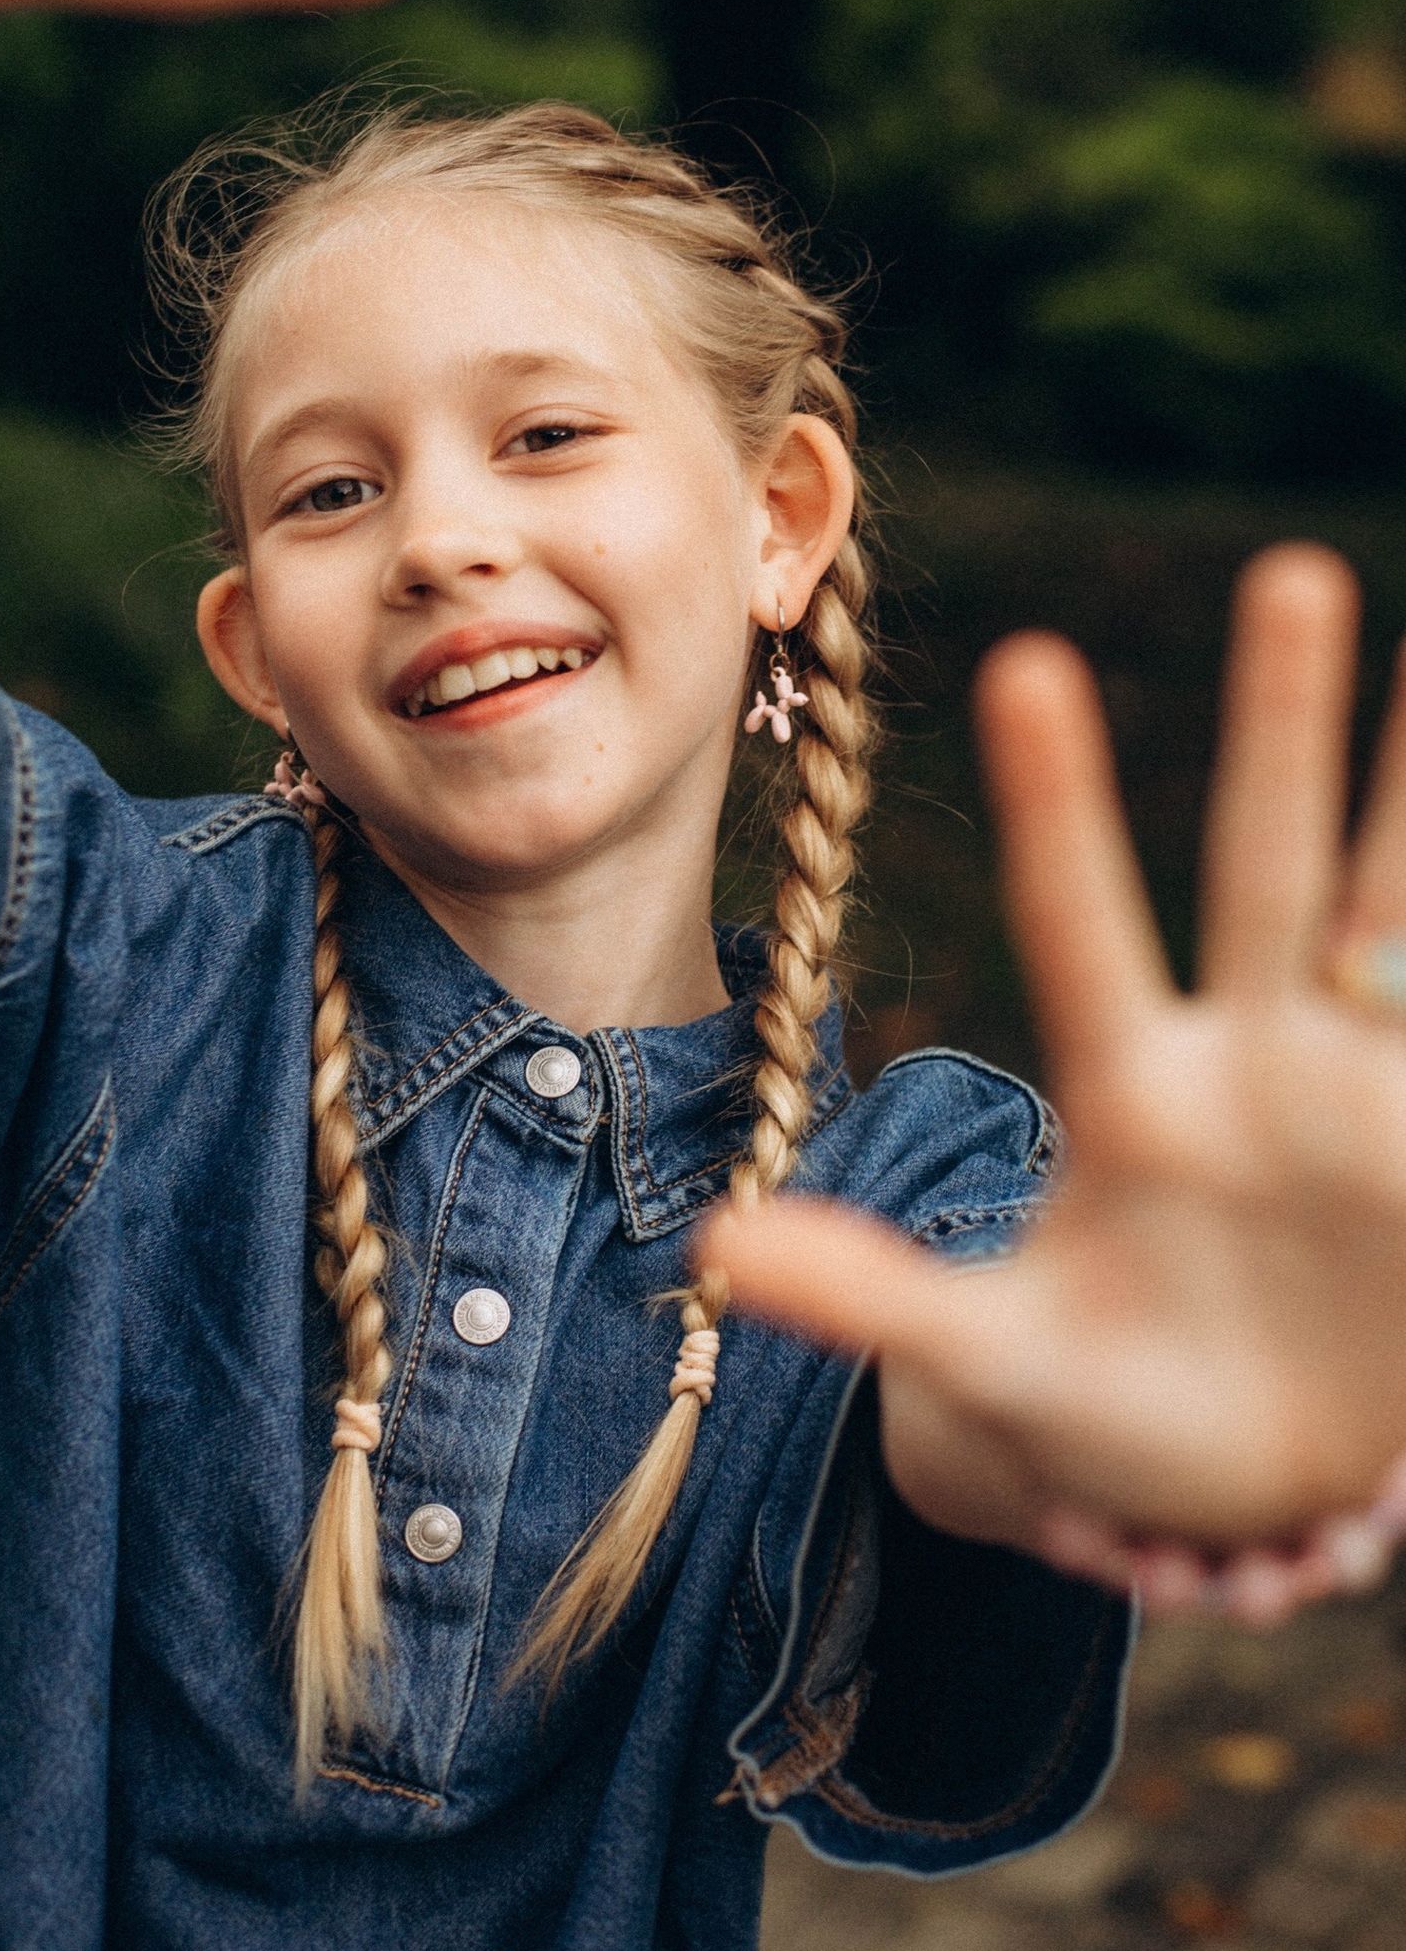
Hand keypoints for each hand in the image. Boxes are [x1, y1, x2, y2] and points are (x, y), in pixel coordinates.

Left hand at [703, 545, 1405, 1555]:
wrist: (1244, 1480)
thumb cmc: (1104, 1411)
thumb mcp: (996, 1369)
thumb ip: (873, 1302)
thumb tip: (712, 1248)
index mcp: (1129, 1097)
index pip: (1083, 921)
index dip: (1063, 806)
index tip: (1028, 662)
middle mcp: (1244, 1059)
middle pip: (1262, 862)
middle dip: (1281, 726)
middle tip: (1291, 569)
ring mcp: (1347, 1090)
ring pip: (1384, 900)